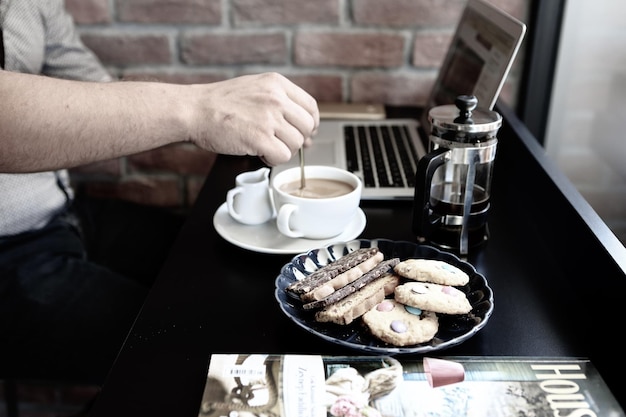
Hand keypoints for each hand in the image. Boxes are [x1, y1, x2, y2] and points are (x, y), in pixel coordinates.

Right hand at [188, 72, 318, 165]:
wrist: (193, 110)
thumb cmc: (219, 102)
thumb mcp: (254, 87)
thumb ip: (279, 101)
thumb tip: (306, 128)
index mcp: (276, 84)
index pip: (310, 106)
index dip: (310, 123)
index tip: (305, 132)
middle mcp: (276, 98)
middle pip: (306, 127)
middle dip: (297, 139)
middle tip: (281, 142)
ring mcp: (268, 118)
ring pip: (296, 144)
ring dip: (282, 150)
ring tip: (264, 146)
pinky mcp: (260, 138)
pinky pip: (282, 156)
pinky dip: (273, 160)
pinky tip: (260, 153)